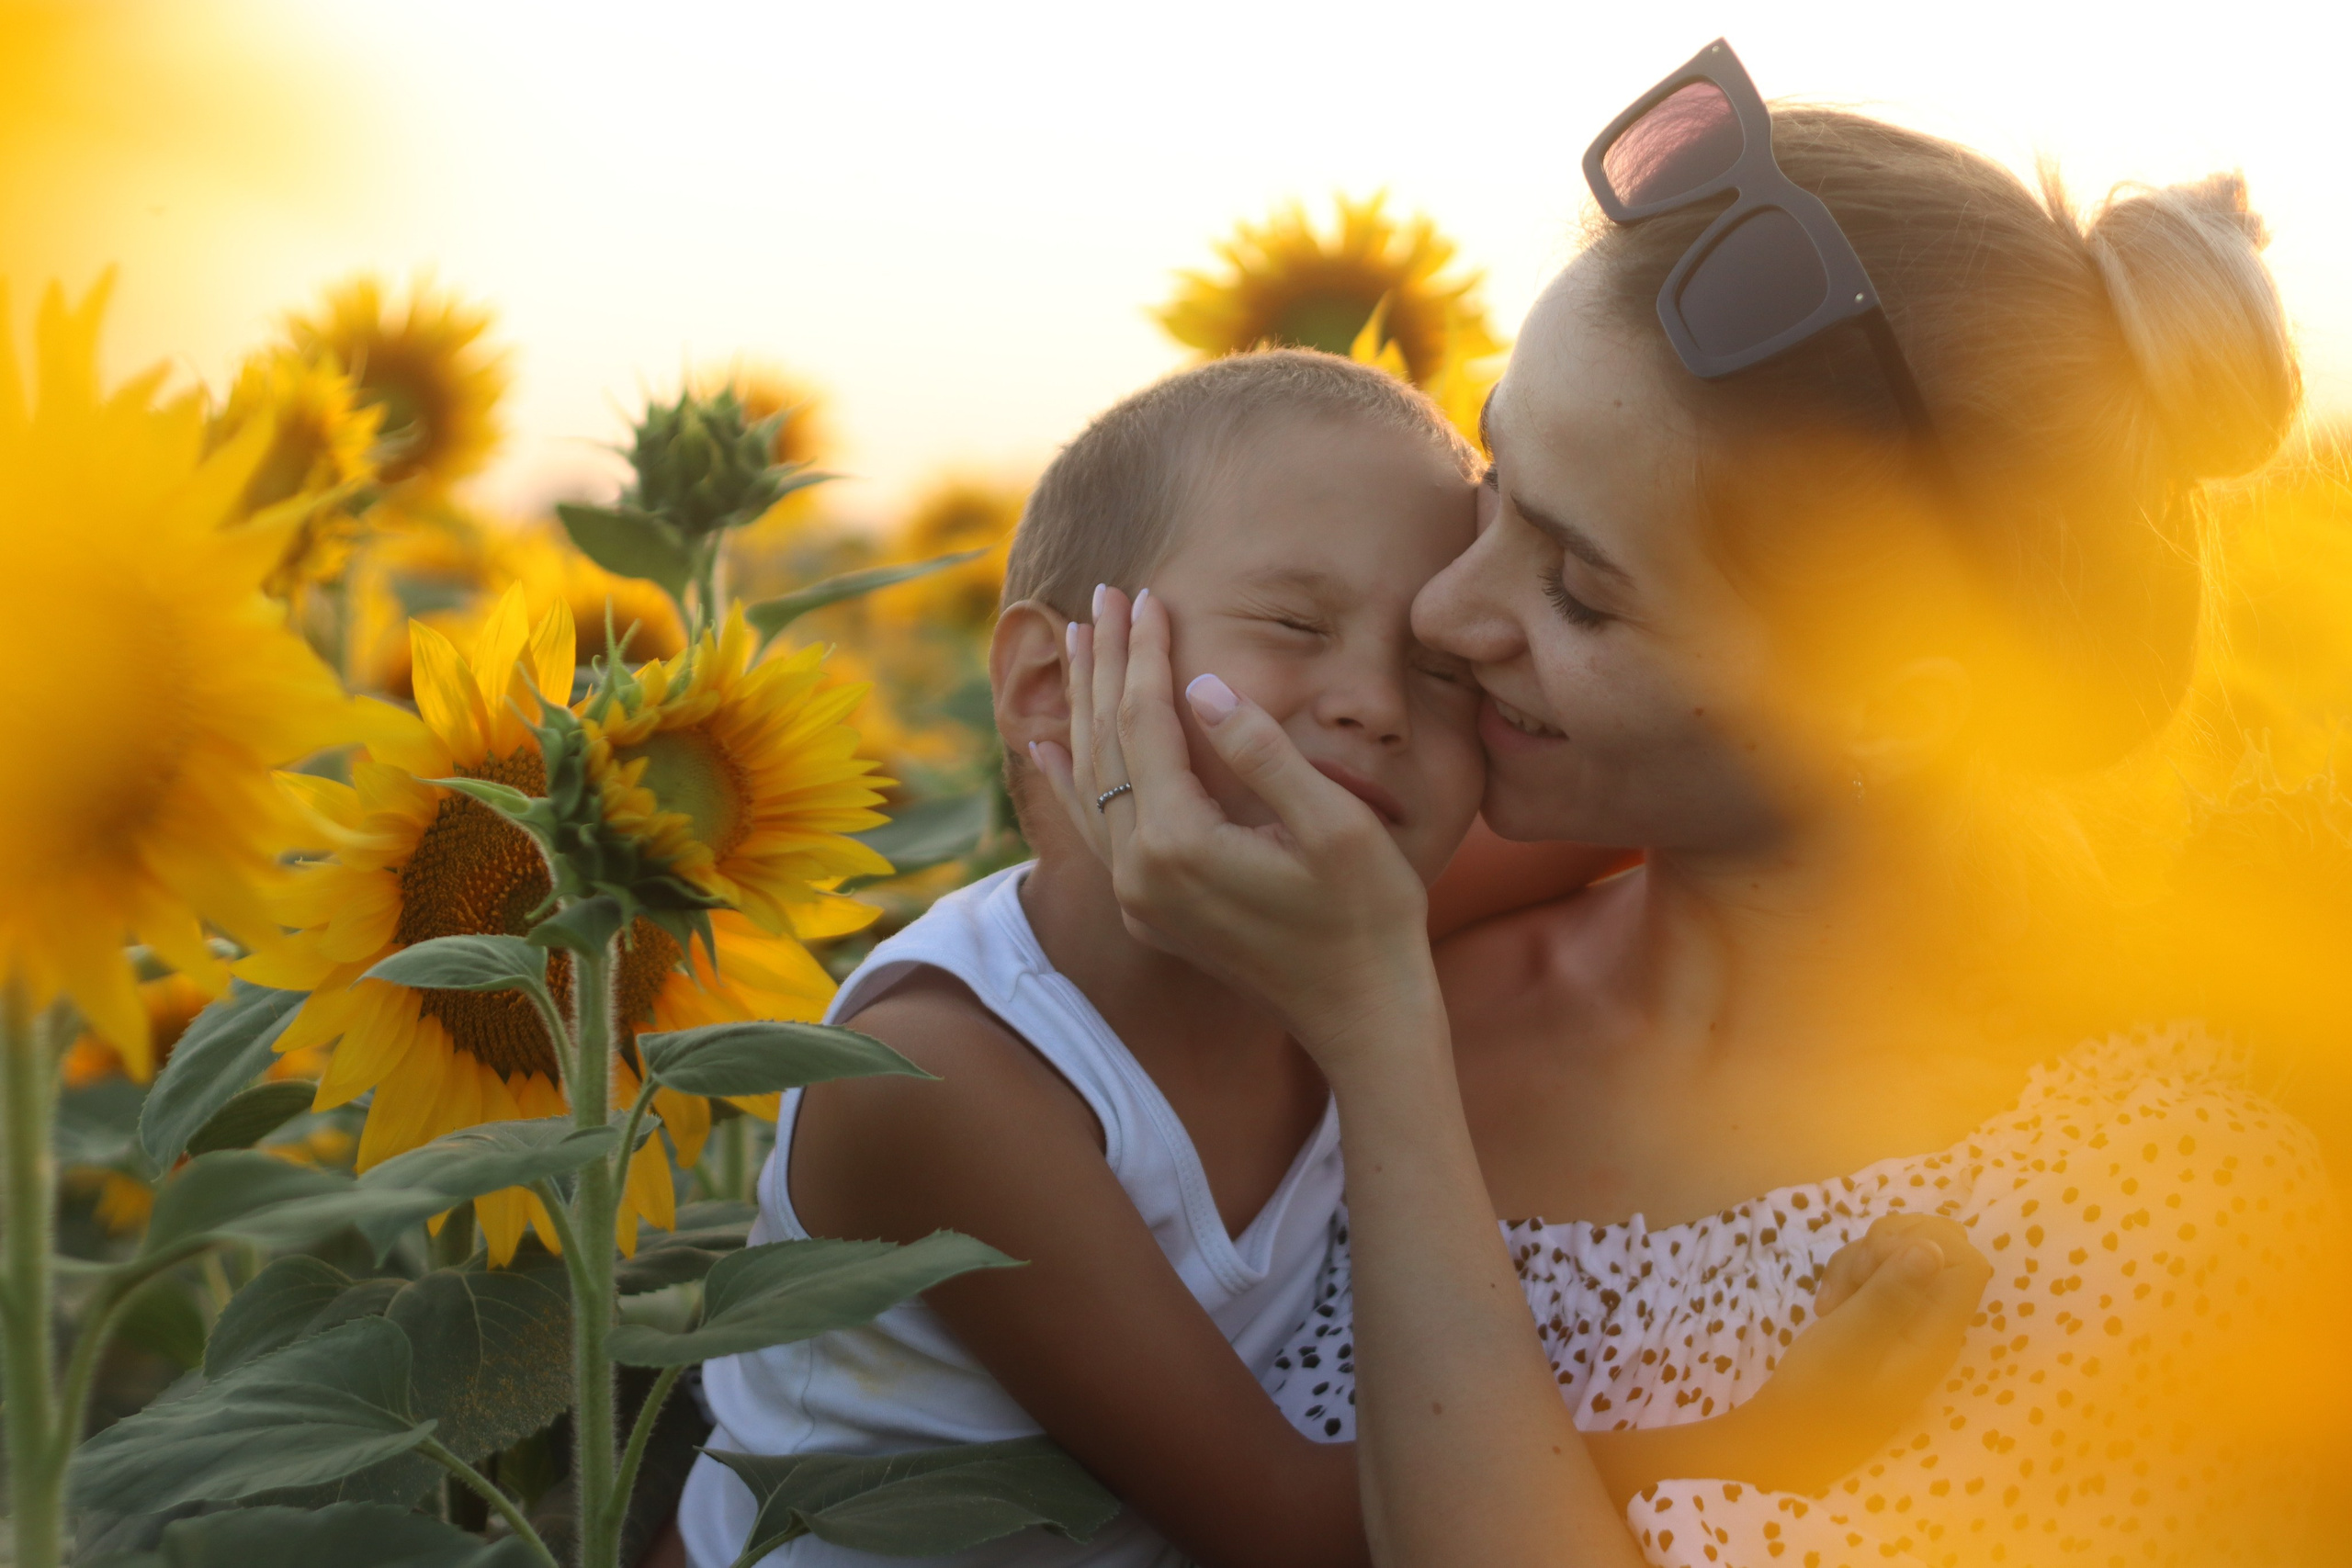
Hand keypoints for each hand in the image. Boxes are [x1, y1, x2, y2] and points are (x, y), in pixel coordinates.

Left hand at [1028, 586, 1440, 1072]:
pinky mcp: (1148, 910)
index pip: (1145, 721)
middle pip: (1106, 744)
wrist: (1362, 1012)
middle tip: (1102, 595)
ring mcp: (1138, 897)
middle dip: (1104, 664)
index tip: (1148, 595)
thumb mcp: (1334, 826)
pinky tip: (1047, 746)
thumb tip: (1203, 685)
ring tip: (1075, 642)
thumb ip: (1263, 754)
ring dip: (1084, 708)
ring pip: (1091, 781)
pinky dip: (1070, 780)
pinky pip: (1093, 829)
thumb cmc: (1369, 914)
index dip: (1144, 653)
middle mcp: (1140, 873)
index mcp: (1180, 844)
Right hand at [1722, 1214, 1991, 1492]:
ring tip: (1832, 1299)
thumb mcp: (1849, 1340)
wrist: (1789, 1435)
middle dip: (1889, 1243)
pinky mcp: (1883, 1319)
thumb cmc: (1818, 1394)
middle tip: (1853, 1275)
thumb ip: (1891, 1294)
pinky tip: (1828, 1303)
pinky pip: (1878, 1272)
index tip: (1876, 1258)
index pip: (1965, 1263)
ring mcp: (1908, 1321)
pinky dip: (1850, 1273)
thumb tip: (1932, 1247)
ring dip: (1861, 1259)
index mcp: (1937, 1333)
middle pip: (1937, 1249)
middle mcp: (1932, 1325)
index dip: (1923, 1241)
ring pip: (1901, 1254)